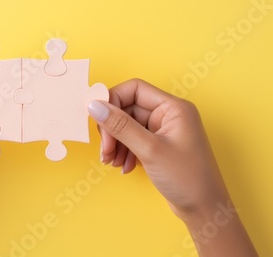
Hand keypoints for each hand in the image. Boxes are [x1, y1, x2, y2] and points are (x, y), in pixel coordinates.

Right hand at [88, 78, 256, 255]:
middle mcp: (168, 114)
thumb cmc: (187, 178)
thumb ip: (120, 126)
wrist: (204, 210)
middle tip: (105, 149)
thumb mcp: (150, 150)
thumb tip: (94, 106)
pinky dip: (123, 150)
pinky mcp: (157, 144)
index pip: (134, 89)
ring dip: (115, 142)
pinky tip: (123, 166)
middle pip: (127, 108)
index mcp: (173, 107)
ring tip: (111, 161)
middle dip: (112, 128)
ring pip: (127, 125)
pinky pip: (132, 139)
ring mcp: (162, 130)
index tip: (97, 118)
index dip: (112, 100)